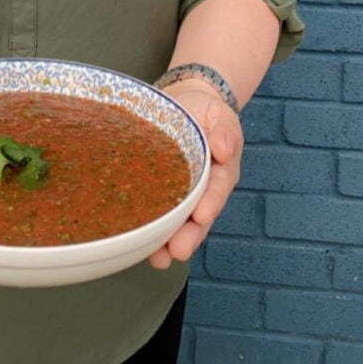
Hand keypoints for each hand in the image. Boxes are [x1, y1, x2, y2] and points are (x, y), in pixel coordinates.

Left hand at [149, 83, 243, 269]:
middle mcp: (202, 190)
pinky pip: (155, 211)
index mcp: (220, 172)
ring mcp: (180, 193)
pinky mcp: (158, 191)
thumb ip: (225, 131)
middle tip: (178, 251)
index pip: (217, 189)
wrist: (185, 105)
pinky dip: (148, 230)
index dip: (210, 204)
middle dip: (189, 236)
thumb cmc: (206, 113)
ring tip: (158, 258)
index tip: (202, 216)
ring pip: (177, 222)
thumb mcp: (221, 115)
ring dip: (168, 242)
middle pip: (198, 217)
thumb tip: (224, 150)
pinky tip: (136, 243)